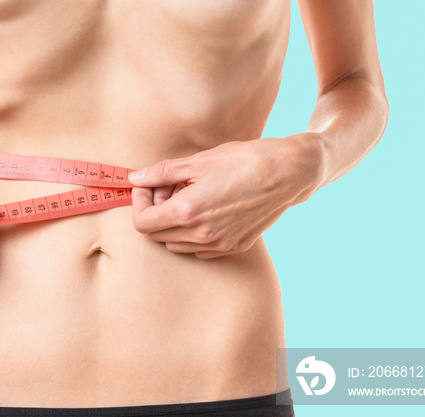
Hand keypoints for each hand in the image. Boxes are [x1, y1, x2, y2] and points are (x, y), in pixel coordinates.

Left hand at [129, 134, 322, 258]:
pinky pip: (199, 249)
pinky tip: (204, 209)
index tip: (146, 186)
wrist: (289, 173)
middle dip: (154, 211)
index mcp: (188, 212)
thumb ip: (162, 173)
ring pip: (176, 245)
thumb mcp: (199, 161)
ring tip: (187, 196)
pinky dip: (192, 233)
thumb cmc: (245, 160)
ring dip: (172, 224)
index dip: (139, 203)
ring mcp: (219, 244)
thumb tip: (135, 177)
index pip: (143, 223)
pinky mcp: (234, 247)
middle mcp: (202, 235)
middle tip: (168, 187)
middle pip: (157, 236)